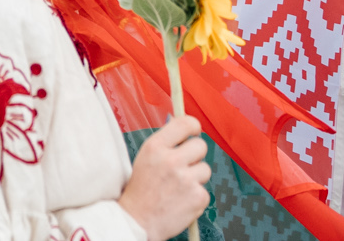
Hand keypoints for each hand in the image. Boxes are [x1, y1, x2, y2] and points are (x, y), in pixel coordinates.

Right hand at [117, 115, 211, 240]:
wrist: (137, 220)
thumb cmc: (141, 190)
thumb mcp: (145, 158)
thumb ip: (165, 144)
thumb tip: (183, 129)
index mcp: (155, 147)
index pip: (184, 124)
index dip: (193, 126)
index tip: (194, 131)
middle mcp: (171, 160)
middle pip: (201, 146)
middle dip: (195, 155)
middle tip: (184, 166)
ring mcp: (186, 179)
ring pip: (205, 169)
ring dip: (196, 178)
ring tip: (179, 188)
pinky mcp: (198, 197)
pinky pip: (205, 191)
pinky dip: (196, 197)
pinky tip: (181, 201)